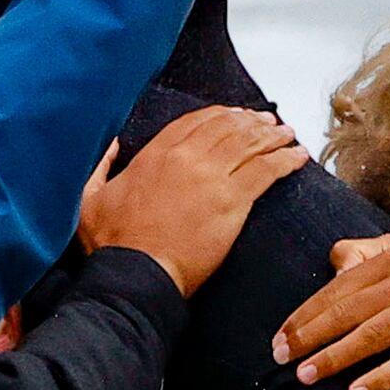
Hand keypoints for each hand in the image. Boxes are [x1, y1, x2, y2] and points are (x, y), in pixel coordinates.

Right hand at [80, 101, 308, 294]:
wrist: (137, 274)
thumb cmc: (114, 244)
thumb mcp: (90, 197)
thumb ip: (100, 166)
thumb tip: (111, 145)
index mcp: (156, 153)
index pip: (196, 120)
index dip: (220, 115)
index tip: (234, 116)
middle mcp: (186, 157)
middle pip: (228, 126)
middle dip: (251, 121)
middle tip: (267, 123)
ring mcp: (211, 176)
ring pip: (251, 143)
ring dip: (273, 136)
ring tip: (287, 135)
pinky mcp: (233, 201)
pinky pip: (267, 171)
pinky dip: (286, 160)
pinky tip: (298, 157)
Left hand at [278, 235, 389, 389]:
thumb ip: (374, 259)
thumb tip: (334, 258)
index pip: (340, 287)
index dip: (306, 314)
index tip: (280, 338)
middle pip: (351, 309)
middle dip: (312, 335)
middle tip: (283, 358)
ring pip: (376, 333)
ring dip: (337, 356)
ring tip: (309, 375)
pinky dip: (383, 377)